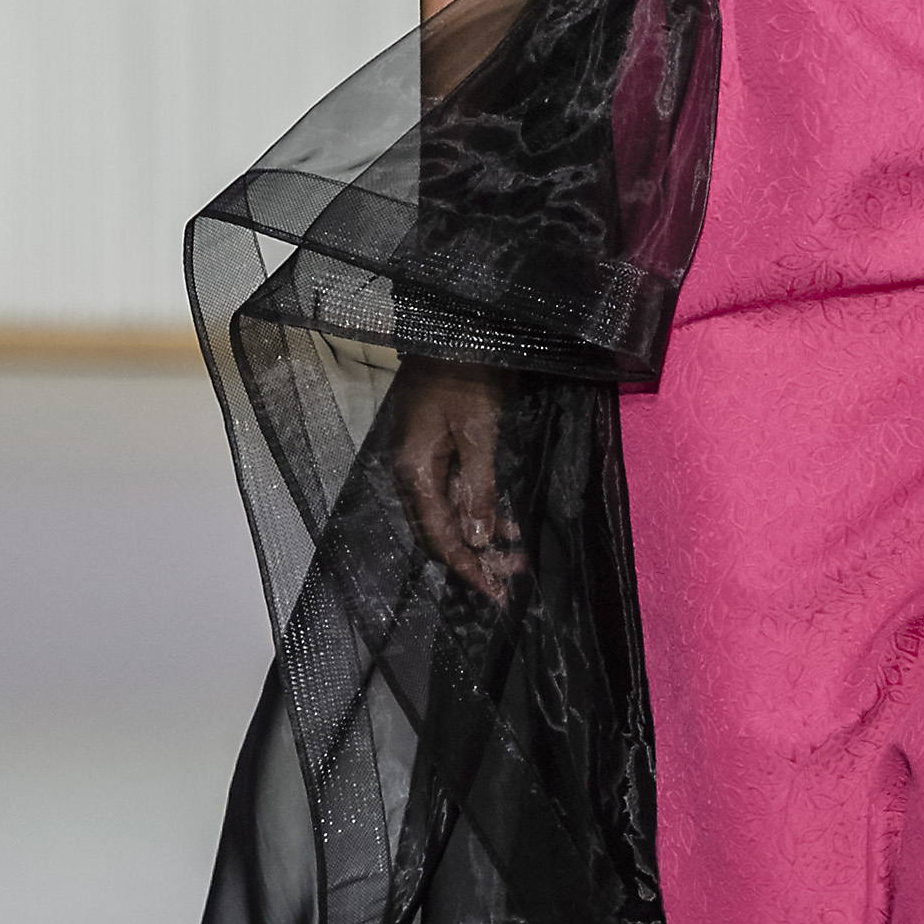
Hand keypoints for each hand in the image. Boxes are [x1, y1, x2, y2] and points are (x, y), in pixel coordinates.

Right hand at [390, 362, 526, 601]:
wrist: (452, 332)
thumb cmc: (467, 377)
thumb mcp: (478, 433)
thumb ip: (478, 488)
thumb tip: (477, 539)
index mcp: (413, 471)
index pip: (437, 535)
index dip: (465, 567)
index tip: (493, 591)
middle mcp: (408, 473)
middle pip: (437, 531)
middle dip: (474, 557)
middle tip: (513, 574)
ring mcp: (418, 462)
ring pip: (445, 515)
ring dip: (478, 536)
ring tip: (515, 553)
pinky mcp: (432, 451)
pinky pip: (450, 493)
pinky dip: (475, 510)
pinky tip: (502, 523)